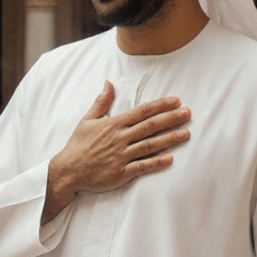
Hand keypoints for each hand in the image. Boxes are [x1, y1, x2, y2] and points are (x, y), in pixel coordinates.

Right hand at [41, 81, 190, 223]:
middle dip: (171, 119)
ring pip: (150, 145)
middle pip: (150, 126)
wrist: (68, 171)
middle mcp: (119, 139)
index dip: (160, 106)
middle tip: (188, 113)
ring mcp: (121, 156)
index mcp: (113, 124)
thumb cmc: (78, 145)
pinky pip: (142, 167)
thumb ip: (101, 102)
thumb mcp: (87, 120)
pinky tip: (170, 159)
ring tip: (186, 134)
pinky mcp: (121, 173)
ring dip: (169, 139)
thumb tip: (108, 83)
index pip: (141, 112)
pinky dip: (156, 163)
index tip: (176, 101)